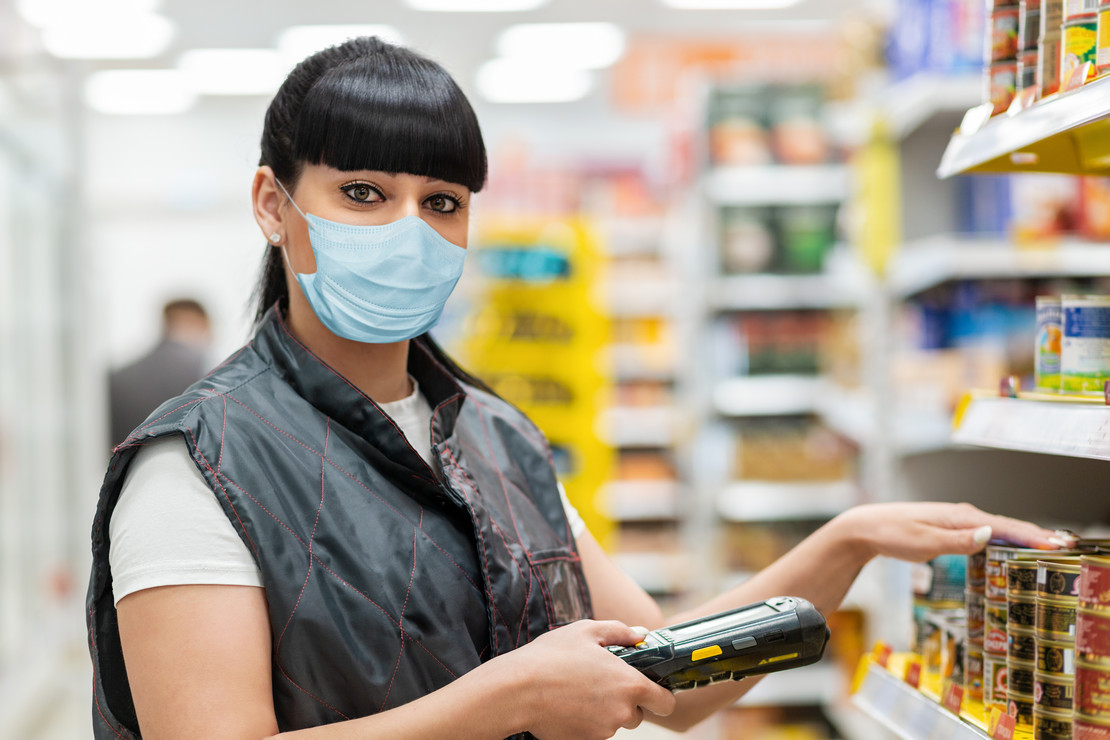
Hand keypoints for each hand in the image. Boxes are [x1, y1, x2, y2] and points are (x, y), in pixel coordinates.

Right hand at [494, 620, 676, 739]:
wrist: (517, 691)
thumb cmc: (551, 657)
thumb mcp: (587, 631)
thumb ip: (620, 632)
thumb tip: (640, 635)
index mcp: (630, 684)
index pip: (665, 703)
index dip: (662, 696)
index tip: (652, 689)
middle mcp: (621, 712)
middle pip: (637, 715)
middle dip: (625, 702)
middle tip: (601, 683)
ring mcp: (602, 731)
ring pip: (612, 722)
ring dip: (603, 710)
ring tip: (577, 689)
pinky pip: (593, 732)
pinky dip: (585, 721)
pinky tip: (567, 704)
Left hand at [836, 501, 1071, 562]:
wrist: (867, 527)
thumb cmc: (892, 534)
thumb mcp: (923, 543)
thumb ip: (957, 541)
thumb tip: (989, 534)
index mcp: (960, 518)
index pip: (1004, 528)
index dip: (1032, 537)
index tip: (1056, 545)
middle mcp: (963, 515)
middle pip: (1007, 526)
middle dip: (1037, 535)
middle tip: (1066, 546)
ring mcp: (957, 520)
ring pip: (999, 528)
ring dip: (1024, 536)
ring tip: (1050, 546)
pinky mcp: (951, 527)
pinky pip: (986, 532)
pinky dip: (1005, 537)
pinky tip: (1013, 545)